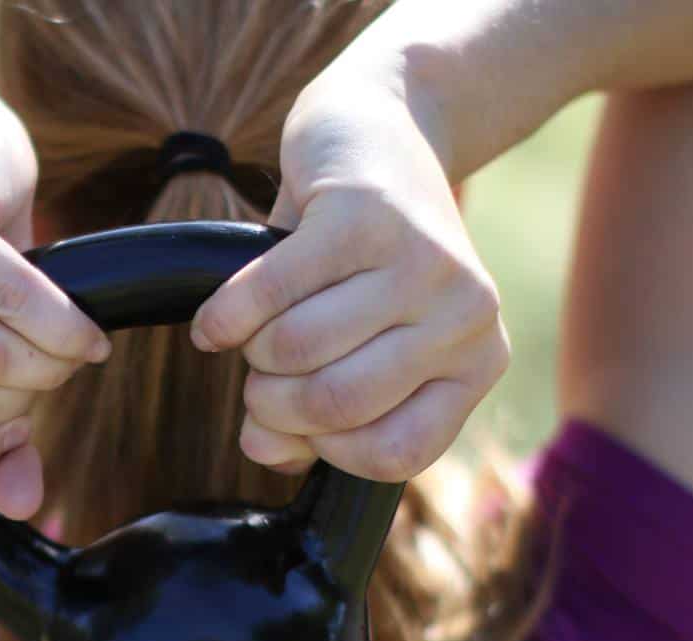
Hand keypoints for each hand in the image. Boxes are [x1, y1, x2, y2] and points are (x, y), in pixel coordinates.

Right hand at [192, 67, 508, 481]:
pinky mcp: (363, 215)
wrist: (376, 133)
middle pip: (335, 403)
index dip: (323, 449)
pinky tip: (214, 320)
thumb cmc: (358, 261)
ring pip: (297, 349)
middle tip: (257, 378)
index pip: (393, 454)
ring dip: (251, 351)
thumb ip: (315, 416)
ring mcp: (421, 262)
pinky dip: (225, 315)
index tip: (295, 422)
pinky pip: (268, 294)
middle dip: (272, 401)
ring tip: (252, 332)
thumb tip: (262, 449)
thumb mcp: (353, 345)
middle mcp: (467, 315)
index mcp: (478, 362)